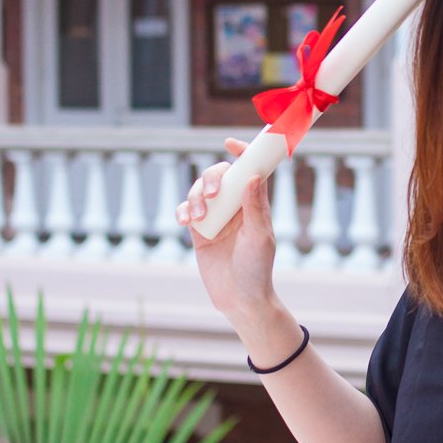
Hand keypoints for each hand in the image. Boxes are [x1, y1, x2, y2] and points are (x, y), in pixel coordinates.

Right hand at [177, 142, 277, 328]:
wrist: (239, 299)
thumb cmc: (257, 269)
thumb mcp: (259, 238)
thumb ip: (255, 208)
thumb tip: (253, 176)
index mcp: (255, 203)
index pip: (250, 170)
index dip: (243, 153)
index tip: (230, 143)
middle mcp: (235, 205)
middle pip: (220, 176)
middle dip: (212, 177)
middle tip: (213, 193)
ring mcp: (216, 217)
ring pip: (200, 190)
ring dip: (195, 197)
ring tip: (198, 217)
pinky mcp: (199, 231)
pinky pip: (186, 210)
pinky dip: (182, 210)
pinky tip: (185, 220)